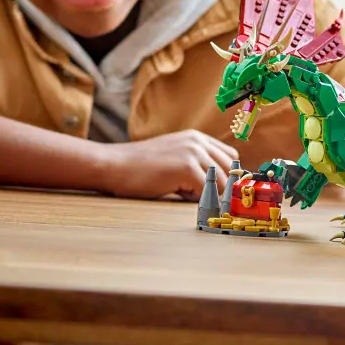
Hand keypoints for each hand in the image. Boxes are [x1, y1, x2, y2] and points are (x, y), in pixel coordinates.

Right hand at [98, 130, 237, 200]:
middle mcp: (198, 142)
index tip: (227, 194)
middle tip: (219, 206)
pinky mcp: (186, 167)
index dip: (231, 177)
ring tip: (201, 205)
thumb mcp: (173, 158)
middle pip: (231, 169)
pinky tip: (192, 205)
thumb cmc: (139, 168)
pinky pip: (208, 190)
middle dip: (227, 190)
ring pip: (222, 182)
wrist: (113, 165)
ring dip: (215, 197)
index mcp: (197, 138)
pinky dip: (205, 202)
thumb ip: (195, 167)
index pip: (230, 157)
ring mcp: (193, 153)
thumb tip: (218, 190)